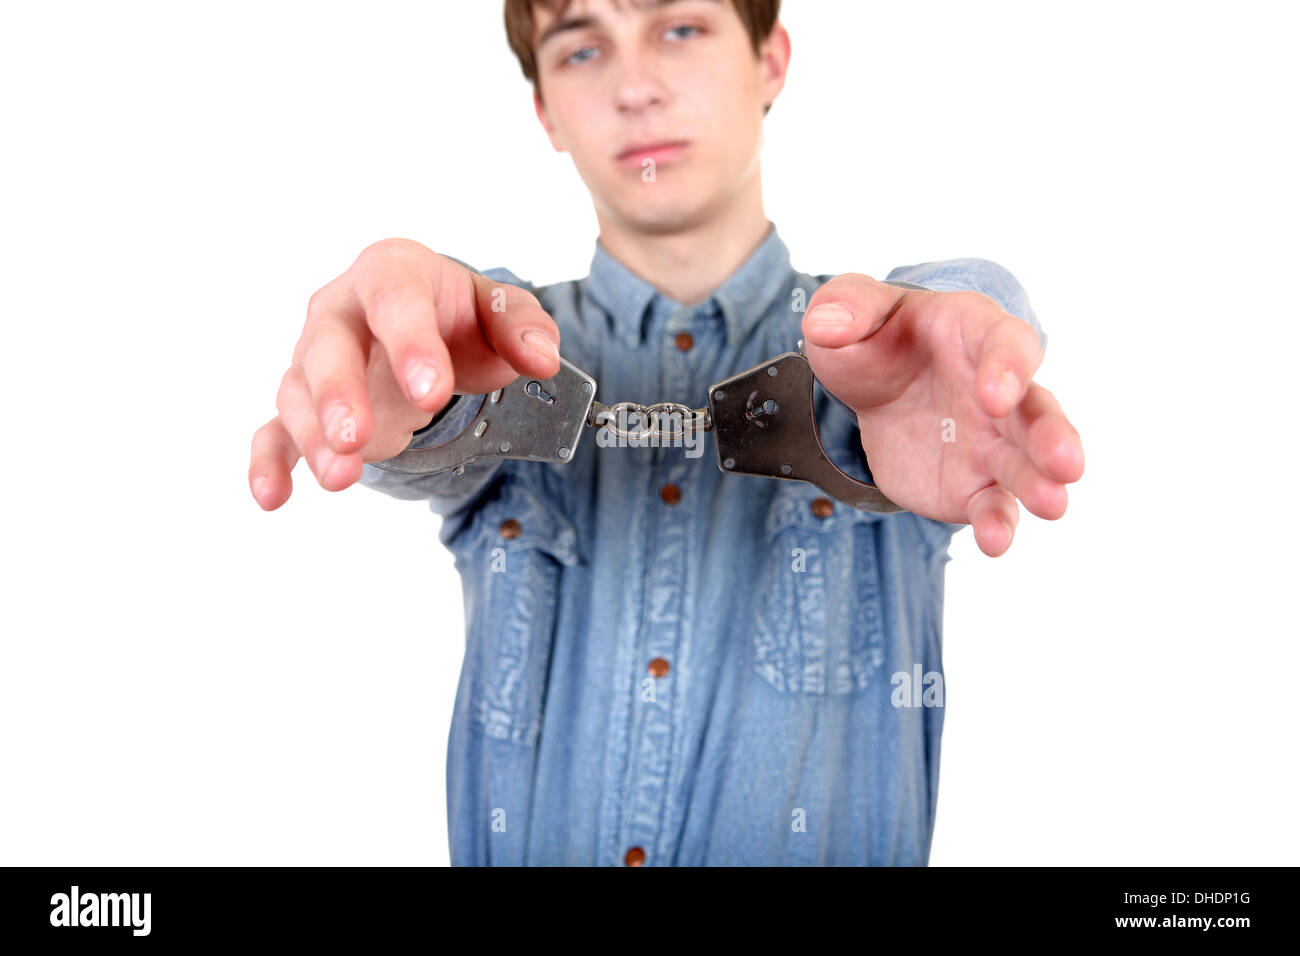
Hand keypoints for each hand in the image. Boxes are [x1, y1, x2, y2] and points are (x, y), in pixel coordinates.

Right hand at [249, 238, 560, 509]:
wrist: (425, 328)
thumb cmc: (459, 316)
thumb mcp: (501, 311)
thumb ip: (524, 328)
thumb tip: (542, 358)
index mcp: (393, 272)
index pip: (396, 300)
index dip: (411, 344)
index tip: (431, 392)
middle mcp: (342, 308)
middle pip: (328, 344)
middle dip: (339, 393)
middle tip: (357, 438)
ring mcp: (315, 356)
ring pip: (299, 390)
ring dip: (313, 436)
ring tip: (339, 477)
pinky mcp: (306, 403)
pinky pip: (274, 428)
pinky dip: (269, 462)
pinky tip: (273, 496)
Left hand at [801, 274, 1083, 555]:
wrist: (877, 387)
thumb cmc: (878, 338)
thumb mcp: (852, 309)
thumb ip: (844, 307)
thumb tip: (825, 322)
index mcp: (977, 333)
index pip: (1006, 345)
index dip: (1006, 369)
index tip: (993, 396)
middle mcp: (1000, 390)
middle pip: (1037, 411)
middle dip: (1052, 436)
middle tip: (1066, 463)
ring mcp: (992, 441)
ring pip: (1026, 464)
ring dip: (1040, 484)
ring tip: (1053, 506)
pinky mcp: (974, 483)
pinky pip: (991, 505)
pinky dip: (997, 523)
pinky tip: (995, 541)